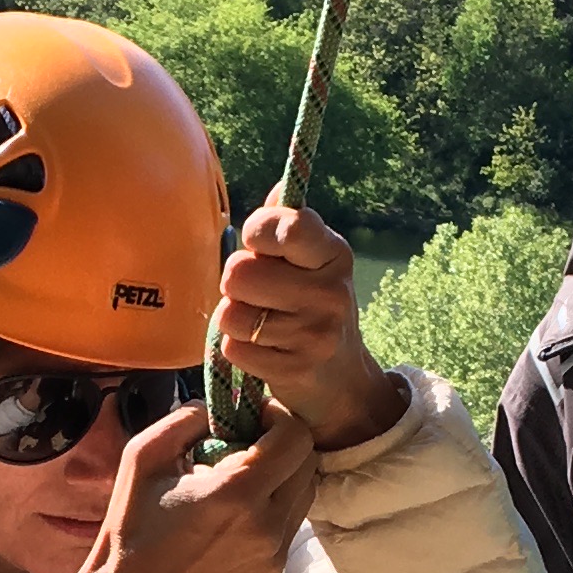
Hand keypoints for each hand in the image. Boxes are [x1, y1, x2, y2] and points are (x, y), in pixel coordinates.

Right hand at [55, 401, 318, 572]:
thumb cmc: (132, 526)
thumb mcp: (144, 455)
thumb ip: (187, 417)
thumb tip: (218, 406)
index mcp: (236, 492)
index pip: (296, 436)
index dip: (278, 415)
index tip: (251, 415)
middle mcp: (267, 523)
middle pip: (308, 460)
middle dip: (283, 441)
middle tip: (247, 441)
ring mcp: (275, 552)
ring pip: (306, 491)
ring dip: (284, 472)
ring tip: (242, 475)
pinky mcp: (273, 571)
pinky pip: (291, 521)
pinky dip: (275, 503)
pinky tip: (239, 508)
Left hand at [222, 199, 408, 450]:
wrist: (342, 381)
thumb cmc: (314, 307)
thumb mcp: (314, 262)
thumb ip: (289, 225)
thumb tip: (277, 190)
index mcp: (333, 255)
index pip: (288, 226)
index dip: (257, 231)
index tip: (258, 244)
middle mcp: (329, 292)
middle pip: (239, 272)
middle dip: (237, 283)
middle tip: (258, 294)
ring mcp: (313, 333)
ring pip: (230, 312)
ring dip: (234, 318)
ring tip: (260, 322)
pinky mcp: (292, 369)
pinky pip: (233, 347)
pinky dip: (238, 348)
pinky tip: (263, 349)